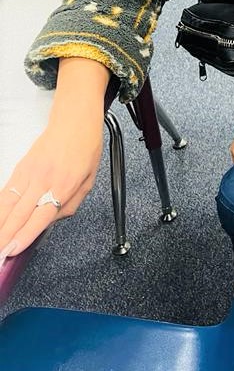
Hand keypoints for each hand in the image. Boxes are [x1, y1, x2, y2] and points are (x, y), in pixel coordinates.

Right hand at [0, 112, 103, 256]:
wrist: (74, 120)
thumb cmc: (85, 148)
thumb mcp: (89, 180)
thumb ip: (71, 204)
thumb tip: (52, 221)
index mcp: (65, 185)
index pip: (41, 217)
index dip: (24, 235)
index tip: (12, 250)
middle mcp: (45, 180)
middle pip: (20, 214)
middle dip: (5, 237)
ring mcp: (29, 172)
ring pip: (8, 204)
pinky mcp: (20, 167)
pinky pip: (6, 191)